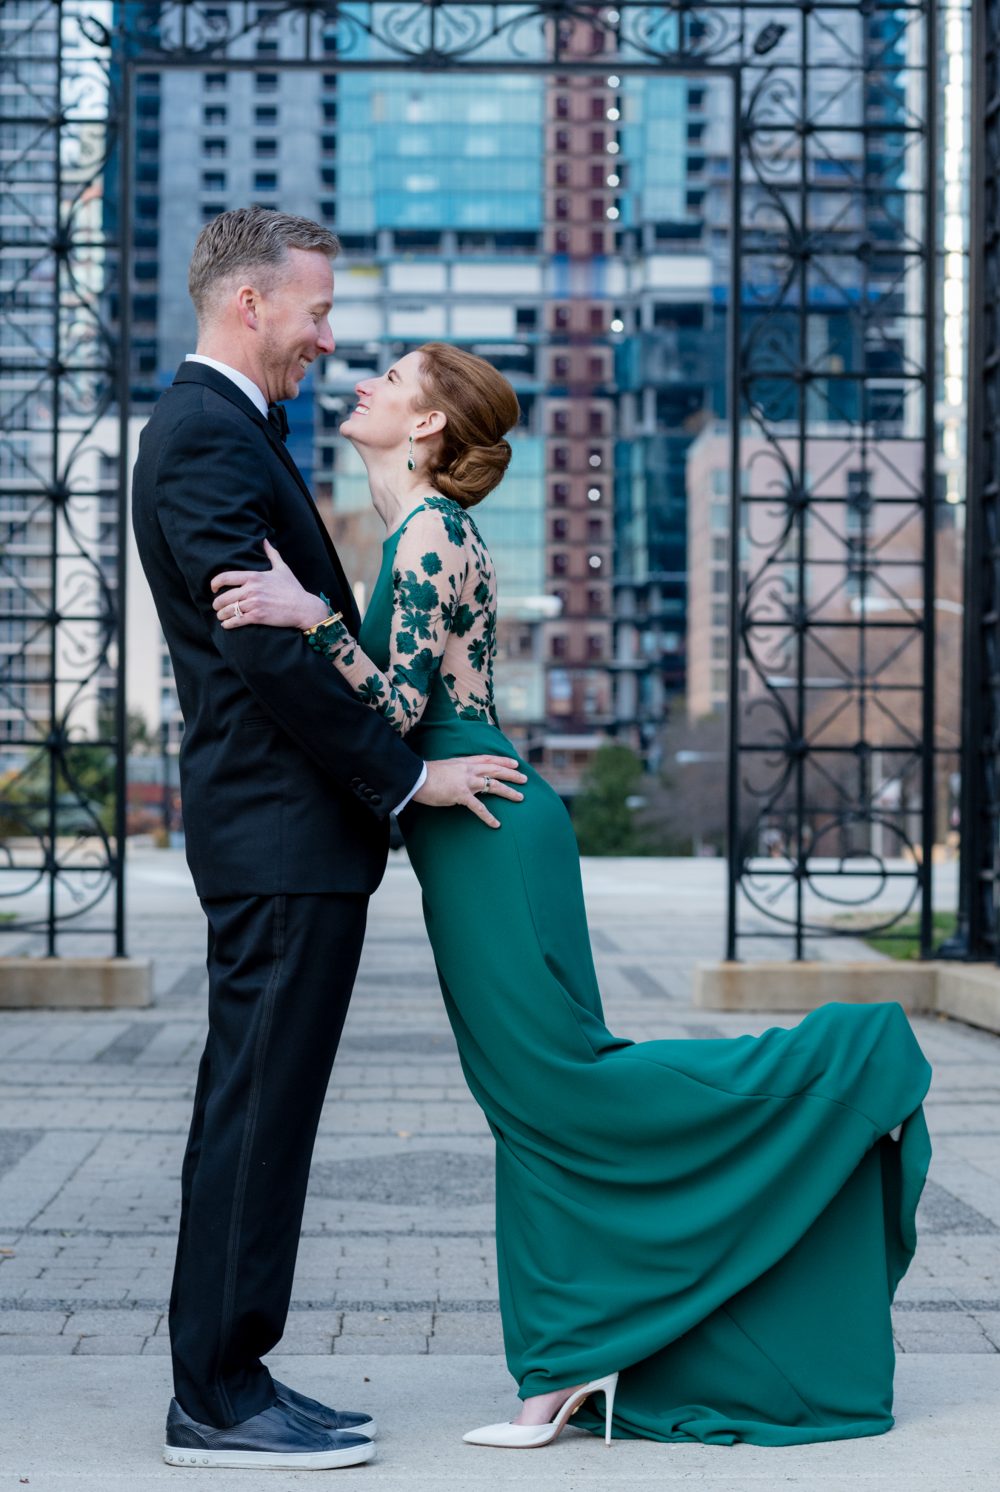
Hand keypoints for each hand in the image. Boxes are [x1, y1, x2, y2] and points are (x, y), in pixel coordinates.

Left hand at [211, 538, 329, 630]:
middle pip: (223, 597)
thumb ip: (272, 554)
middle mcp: (252, 589)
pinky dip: (228, 624)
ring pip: (228, 610)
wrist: (303, 608)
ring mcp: (254, 603)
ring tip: (221, 616)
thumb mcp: (282, 568)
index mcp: (254, 576)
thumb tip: (265, 540)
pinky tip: (226, 624)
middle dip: (216, 603)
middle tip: (216, 606)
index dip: (214, 583)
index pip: (226, 577)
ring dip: (221, 615)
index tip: (213, 588)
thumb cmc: (293, 589)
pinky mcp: (258, 617)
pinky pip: (236, 621)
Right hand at [415, 755, 525, 827]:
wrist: (416, 777)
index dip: (503, 761)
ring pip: (494, 785)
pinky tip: (496, 824)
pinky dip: (489, 817)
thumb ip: (456, 772)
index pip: (488, 759)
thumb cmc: (426, 774)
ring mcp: (467, 781)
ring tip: (520, 798)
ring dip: (509, 791)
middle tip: (525, 779)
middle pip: (496, 770)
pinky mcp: (461, 794)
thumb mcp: (445, 767)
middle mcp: (469, 769)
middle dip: (512, 774)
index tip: (515, 763)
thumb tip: (459, 779)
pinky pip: (479, 808)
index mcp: (464, 762)